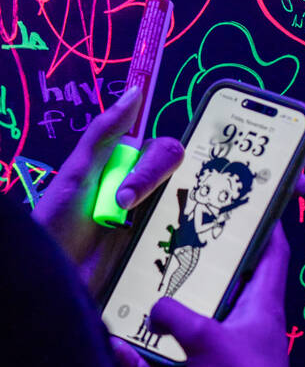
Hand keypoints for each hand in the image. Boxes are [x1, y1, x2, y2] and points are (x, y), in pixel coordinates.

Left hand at [33, 88, 184, 294]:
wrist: (55, 275)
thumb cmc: (57, 221)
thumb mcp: (78, 171)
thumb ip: (105, 132)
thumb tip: (135, 91)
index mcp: (127, 167)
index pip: (163, 151)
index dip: (154, 164)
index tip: (133, 185)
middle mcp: (146, 190)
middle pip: (179, 176)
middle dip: (150, 185)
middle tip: (122, 204)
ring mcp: (155, 220)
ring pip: (187, 206)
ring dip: (161, 215)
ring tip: (123, 229)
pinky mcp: (159, 250)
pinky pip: (184, 239)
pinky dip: (178, 240)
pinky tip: (154, 247)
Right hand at [112, 223, 294, 366]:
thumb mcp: (204, 339)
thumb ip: (174, 316)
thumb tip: (153, 309)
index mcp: (263, 303)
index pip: (273, 251)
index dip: (264, 224)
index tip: (245, 203)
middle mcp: (251, 323)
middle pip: (225, 285)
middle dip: (194, 273)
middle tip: (166, 251)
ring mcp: (232, 353)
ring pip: (195, 327)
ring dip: (163, 325)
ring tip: (129, 313)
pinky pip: (181, 363)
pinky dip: (156, 361)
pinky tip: (124, 355)